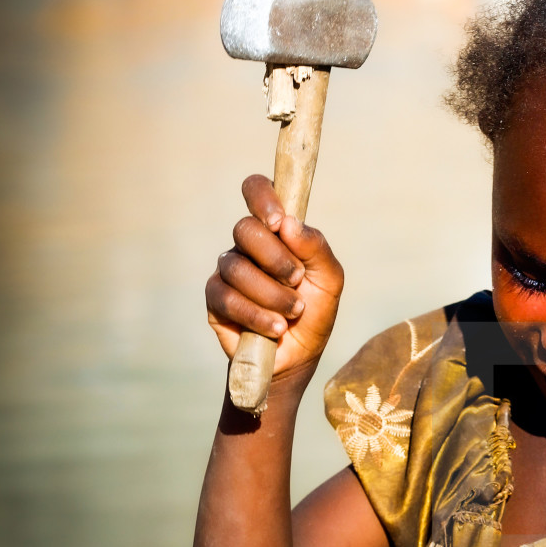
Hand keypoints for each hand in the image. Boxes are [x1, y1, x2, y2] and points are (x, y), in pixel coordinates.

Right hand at [205, 175, 343, 385]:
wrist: (299, 356)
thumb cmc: (315, 311)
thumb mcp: (330, 280)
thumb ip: (316, 248)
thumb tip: (289, 224)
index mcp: (275, 230)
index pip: (256, 190)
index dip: (262, 196)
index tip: (278, 221)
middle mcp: (248, 245)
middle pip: (245, 229)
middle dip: (276, 258)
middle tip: (296, 280)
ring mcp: (228, 270)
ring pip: (237, 267)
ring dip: (272, 294)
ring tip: (292, 313)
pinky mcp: (216, 299)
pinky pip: (226, 297)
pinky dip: (256, 315)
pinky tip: (275, 328)